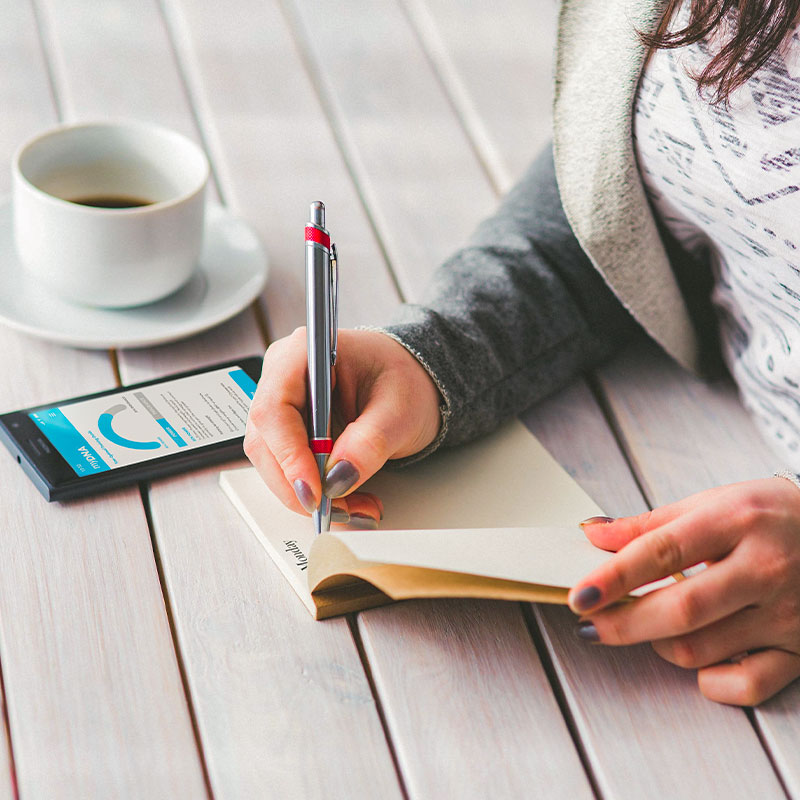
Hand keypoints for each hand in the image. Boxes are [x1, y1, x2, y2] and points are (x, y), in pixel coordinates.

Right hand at [244, 328, 441, 524]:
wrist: (412, 383)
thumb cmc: (404, 379)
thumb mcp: (399, 411)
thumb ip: (369, 442)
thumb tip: (338, 477)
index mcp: (304, 353)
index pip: (275, 409)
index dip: (289, 455)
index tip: (314, 491)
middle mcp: (284, 378)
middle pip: (266, 442)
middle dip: (300, 485)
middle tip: (339, 509)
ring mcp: (284, 406)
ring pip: (274, 463)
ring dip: (310, 495)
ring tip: (354, 508)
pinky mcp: (291, 432)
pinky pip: (289, 469)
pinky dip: (316, 492)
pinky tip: (346, 499)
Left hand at [568, 478, 799, 705]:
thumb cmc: (771, 514)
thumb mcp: (711, 502)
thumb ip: (649, 523)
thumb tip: (594, 535)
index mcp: (736, 521)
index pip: (661, 551)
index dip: (613, 576)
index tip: (580, 594)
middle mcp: (764, 568)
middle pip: (681, 610)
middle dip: (622, 623)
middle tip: (591, 623)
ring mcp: (785, 613)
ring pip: (701, 649)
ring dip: (657, 643)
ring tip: (648, 625)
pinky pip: (748, 684)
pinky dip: (711, 680)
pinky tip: (698, 659)